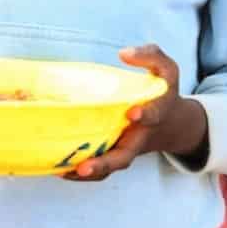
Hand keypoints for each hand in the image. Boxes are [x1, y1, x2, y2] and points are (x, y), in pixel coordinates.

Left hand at [68, 45, 206, 180]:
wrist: (168, 123)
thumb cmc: (160, 92)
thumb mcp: (165, 69)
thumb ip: (150, 55)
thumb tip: (124, 53)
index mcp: (155, 114)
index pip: (152, 115)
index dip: (144, 115)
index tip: (132, 112)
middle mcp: (138, 137)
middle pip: (124, 157)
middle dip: (104, 163)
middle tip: (85, 166)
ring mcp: (124, 149)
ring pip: (108, 168)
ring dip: (87, 172)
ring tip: (63, 170)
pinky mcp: (112, 155)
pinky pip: (98, 170)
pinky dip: (79, 173)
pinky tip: (58, 168)